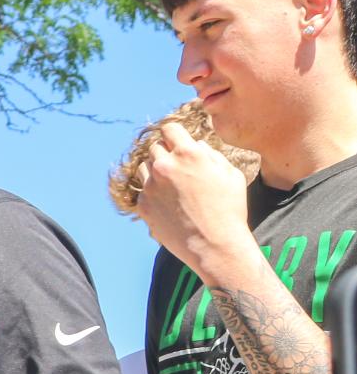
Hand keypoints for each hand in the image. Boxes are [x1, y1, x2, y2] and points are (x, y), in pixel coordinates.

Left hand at [132, 121, 257, 278]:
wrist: (214, 245)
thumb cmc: (229, 209)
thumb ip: (210, 154)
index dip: (174, 134)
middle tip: (179, 166)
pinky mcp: (143, 204)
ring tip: (173, 184)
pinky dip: (153, 192)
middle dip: (166, 153)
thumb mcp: (230, 174)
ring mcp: (151, 186)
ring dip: (156, 170)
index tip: (176, 140)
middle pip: (155, 147)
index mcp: (189, 154)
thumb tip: (195, 145)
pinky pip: (143, 190)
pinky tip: (169, 203)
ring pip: (145, 167)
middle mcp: (165, 166)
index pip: (169, 129)